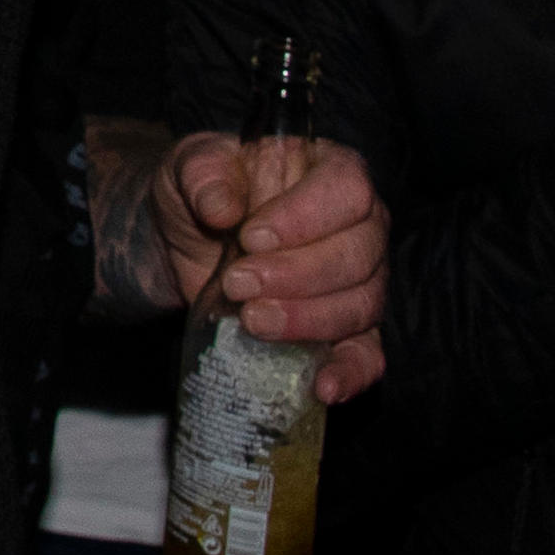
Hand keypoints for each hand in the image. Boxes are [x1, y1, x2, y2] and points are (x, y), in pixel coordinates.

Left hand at [161, 130, 391, 399]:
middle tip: (238, 283)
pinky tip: (323, 387)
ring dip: (307, 320)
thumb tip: (221, 208)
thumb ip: (203, 175)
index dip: (305, 217)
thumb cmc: (202, 192)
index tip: (251, 237)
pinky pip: (367, 355)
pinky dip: (351, 373)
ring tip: (251, 320)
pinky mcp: (346, 329)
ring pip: (361, 306)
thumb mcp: (188, 167)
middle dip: (297, 276)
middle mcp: (360, 226)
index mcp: (330, 170)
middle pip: (357, 255)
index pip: (346, 189)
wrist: (187, 239)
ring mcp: (360, 281)